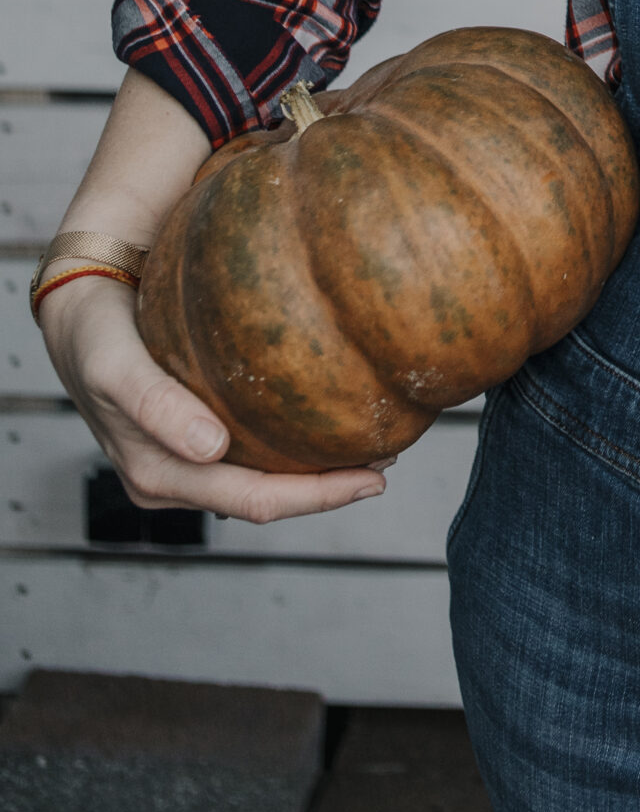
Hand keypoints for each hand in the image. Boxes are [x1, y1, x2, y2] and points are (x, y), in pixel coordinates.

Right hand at [41, 275, 387, 524]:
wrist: (81, 310)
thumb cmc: (98, 336)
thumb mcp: (118, 368)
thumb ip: (158, 406)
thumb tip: (213, 447)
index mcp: (160, 477)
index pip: (253, 500)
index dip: (316, 496)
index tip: (372, 478)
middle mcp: (176, 478)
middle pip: (265, 499)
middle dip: (327, 489)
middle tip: (387, 464)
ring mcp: (185, 459)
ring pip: (260, 478)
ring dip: (312, 472)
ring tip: (371, 449)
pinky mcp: (192, 433)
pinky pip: (251, 450)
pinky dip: (290, 444)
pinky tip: (323, 419)